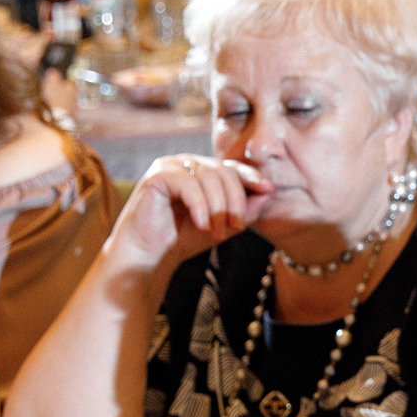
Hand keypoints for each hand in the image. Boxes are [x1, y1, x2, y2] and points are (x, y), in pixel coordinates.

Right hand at [103, 155, 270, 279]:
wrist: (148, 254)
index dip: (251, 176)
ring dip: (219, 208)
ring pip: (209, 177)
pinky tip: (202, 225)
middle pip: (224, 171)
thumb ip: (243, 210)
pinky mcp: (157, 176)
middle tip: (236, 228)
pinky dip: (200, 206)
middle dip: (235, 201)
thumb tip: (268, 192)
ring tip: (217, 234)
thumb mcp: (221, 225)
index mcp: (202, 170)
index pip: (232, 167)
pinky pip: (189, 184)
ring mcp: (170, 165)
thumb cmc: (182, 238)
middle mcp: (186, 162)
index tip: (268, 189)